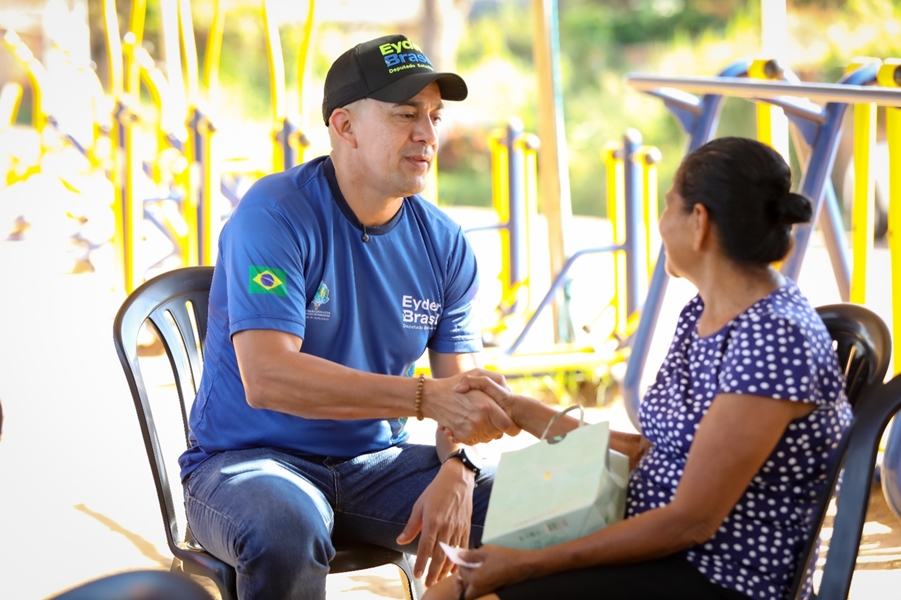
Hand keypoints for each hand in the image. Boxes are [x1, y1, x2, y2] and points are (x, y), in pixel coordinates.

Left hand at [396, 459, 475, 585]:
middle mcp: (446, 526)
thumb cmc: (436, 491)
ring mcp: (458, 528)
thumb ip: (411, 526)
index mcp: (432, 521)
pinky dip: (459, 559)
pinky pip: (463, 547)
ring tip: (439, 579)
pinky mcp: (466, 527)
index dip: (421, 563)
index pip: (425, 548)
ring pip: (452, 553)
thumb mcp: (419, 506)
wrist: (458, 479)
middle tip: (428, 583)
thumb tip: (400, 540)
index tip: (417, 574)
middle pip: (440, 555)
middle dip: (433, 572)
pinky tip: (454, 567)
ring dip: (445, 569)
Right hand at [423, 370, 519, 443]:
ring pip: (488, 438)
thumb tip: (509, 394)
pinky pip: (476, 441)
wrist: (433, 397)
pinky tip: (471, 423)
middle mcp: (479, 421)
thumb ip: (498, 381)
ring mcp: (469, 430)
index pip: (509, 426)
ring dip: (487, 431)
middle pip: (499, 434)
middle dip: (499, 427)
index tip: (512, 423)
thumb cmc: (457, 383)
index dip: (513, 427)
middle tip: (492, 417)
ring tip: (480, 418)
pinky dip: (476, 435)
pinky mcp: (462, 437)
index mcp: (487, 406)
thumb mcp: (478, 374)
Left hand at [453, 545, 531, 598]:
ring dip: (468, 585)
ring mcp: (487, 590)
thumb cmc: (504, 557)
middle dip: (460, 582)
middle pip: (464, 590)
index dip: (460, 563)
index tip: (460, 556)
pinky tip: (480, 573)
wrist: (523, 565)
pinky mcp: (494, 590)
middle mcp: (480, 588)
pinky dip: (476, 585)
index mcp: (475, 579)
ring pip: (472, 593)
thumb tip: (459, 556)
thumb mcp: (486, 552)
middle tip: (460, 571)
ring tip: (469, 573)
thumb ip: (470, 555)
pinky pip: (480, 591)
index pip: (462, 573)